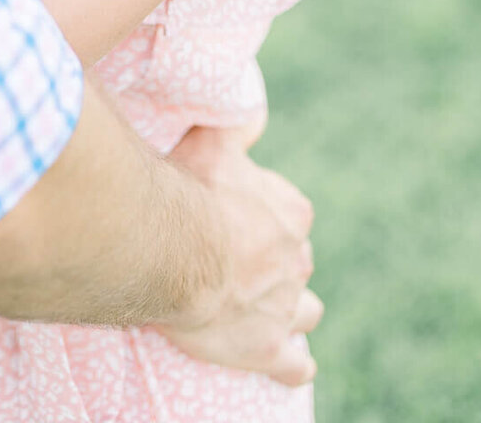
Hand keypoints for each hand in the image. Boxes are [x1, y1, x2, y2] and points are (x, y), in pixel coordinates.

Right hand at [158, 127, 322, 386]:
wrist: (175, 251)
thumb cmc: (189, 191)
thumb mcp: (212, 141)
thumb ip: (237, 127)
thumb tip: (256, 113)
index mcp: (291, 213)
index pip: (291, 215)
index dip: (266, 217)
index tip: (239, 217)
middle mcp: (296, 260)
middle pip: (297, 262)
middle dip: (279, 263)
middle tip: (243, 262)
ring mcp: (284, 307)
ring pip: (306, 310)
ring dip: (292, 309)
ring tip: (267, 309)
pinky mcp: (267, 349)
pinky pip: (294, 365)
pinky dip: (294, 365)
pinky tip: (293, 366)